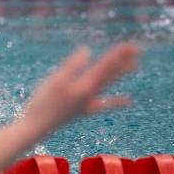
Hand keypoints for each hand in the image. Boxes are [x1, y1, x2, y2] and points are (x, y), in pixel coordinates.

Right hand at [23, 43, 139, 135]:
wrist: (36, 128)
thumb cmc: (42, 104)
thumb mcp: (55, 81)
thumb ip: (72, 66)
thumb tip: (87, 51)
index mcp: (84, 86)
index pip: (105, 67)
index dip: (117, 55)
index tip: (130, 46)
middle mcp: (90, 94)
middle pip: (110, 74)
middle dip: (123, 61)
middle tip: (137, 49)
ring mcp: (87, 103)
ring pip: (108, 85)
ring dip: (120, 74)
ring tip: (135, 66)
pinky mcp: (83, 110)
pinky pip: (104, 103)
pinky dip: (116, 101)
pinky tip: (129, 101)